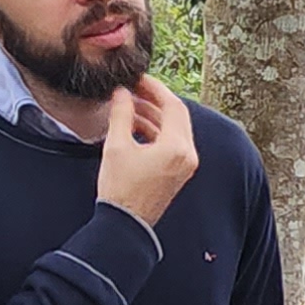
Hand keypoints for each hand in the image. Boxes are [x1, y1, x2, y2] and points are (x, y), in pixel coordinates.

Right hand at [97, 76, 199, 228]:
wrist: (125, 225)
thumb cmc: (120, 190)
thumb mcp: (116, 146)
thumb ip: (121, 114)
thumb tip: (122, 93)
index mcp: (176, 147)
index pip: (172, 105)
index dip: (155, 88)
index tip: (138, 78)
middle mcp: (187, 155)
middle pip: (177, 115)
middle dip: (156, 99)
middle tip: (135, 88)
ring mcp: (185, 165)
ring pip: (174, 129)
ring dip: (154, 115)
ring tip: (129, 106)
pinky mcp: (178, 173)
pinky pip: (172, 143)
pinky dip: (156, 131)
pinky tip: (135, 125)